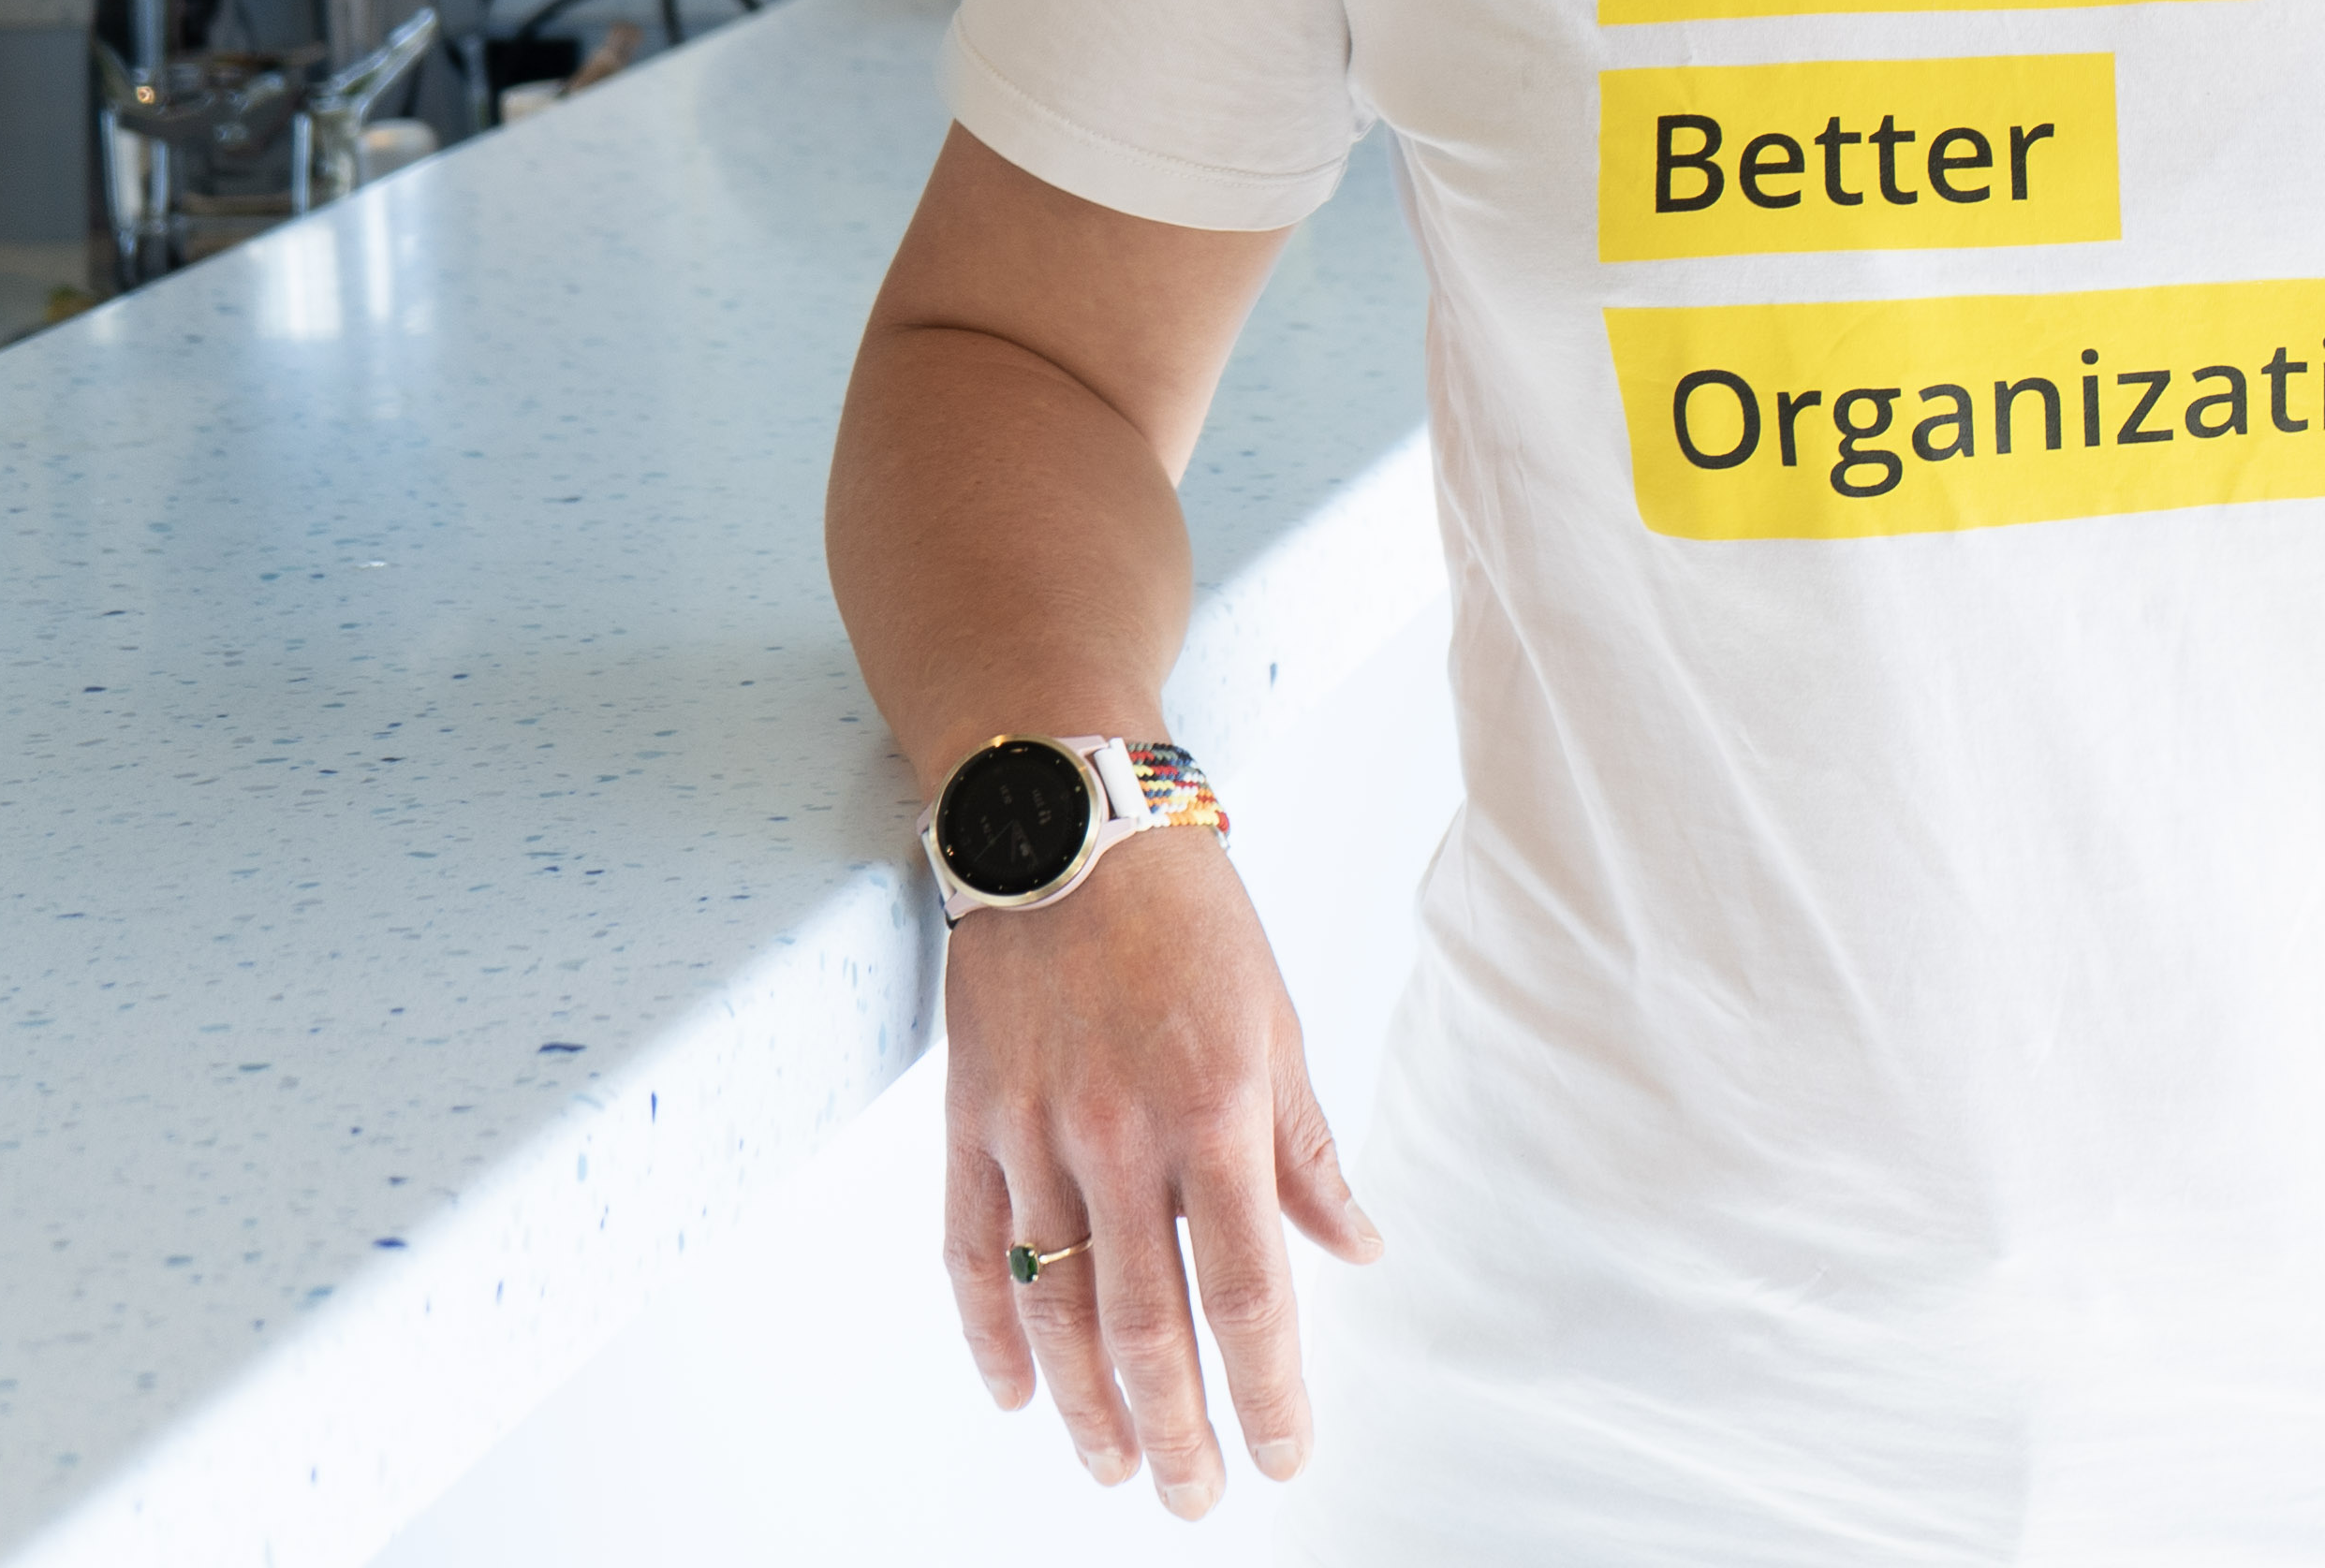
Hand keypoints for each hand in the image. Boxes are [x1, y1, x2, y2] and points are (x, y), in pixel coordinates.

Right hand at [941, 831, 1383, 1514]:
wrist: (1068, 826)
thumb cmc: (1192, 918)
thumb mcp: (1277, 1020)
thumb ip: (1306, 1148)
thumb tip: (1355, 1249)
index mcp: (1216, 1112)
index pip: (1249, 1289)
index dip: (1267, 1387)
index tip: (1283, 1455)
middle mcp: (1120, 1137)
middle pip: (1146, 1324)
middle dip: (1176, 1426)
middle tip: (1194, 1497)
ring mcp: (1033, 1134)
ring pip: (1054, 1308)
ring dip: (1084, 1405)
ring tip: (1115, 1469)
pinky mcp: (969, 1122)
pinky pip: (970, 1254)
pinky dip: (988, 1335)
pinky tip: (1013, 1395)